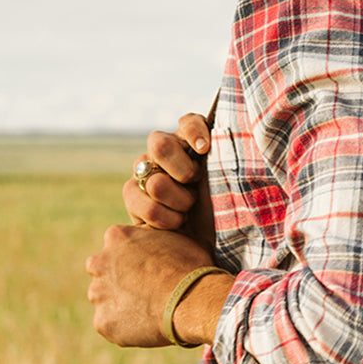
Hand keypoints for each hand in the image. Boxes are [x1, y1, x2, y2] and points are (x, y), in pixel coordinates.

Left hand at [86, 224, 227, 347]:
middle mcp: (99, 262)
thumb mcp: (176, 235)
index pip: (117, 246)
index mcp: (116, 236)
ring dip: (122, 305)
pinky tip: (149, 326)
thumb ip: (154, 235)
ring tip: (151, 310)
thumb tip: (155, 237)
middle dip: (120, 281)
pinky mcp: (102, 322)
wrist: (193, 301)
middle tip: (147, 291)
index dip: (135, 259)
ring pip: (106, 301)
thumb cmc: (191, 267)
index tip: (151, 269)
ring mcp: (98, 294)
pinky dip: (126, 328)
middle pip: (105, 273)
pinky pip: (112, 325)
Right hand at [124, 113, 214, 252]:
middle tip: (194, 184)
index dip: (195, 133)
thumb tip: (218, 143)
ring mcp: (145, 170)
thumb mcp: (231, 183)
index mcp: (192, 141)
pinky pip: (144, 204)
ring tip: (189, 210)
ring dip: (179, 201)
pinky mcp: (132, 194)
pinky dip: (166, 218)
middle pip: (160, 145)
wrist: (206, 241)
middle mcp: (165, 150)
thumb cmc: (222, 208)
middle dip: (183, 171)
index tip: (205, 150)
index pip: (189, 122)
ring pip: (155, 182)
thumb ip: (225, 158)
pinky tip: (176, 222)